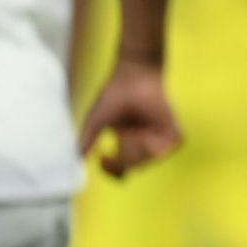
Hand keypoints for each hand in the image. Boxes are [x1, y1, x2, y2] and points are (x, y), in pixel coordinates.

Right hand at [78, 56, 182, 178]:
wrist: (131, 77)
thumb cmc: (113, 96)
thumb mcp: (95, 122)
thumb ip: (86, 142)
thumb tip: (76, 160)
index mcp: (126, 141)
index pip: (123, 166)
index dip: (114, 170)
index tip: (103, 162)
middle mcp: (143, 139)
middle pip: (135, 165)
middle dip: (122, 162)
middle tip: (110, 154)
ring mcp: (157, 133)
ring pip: (150, 159)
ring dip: (136, 154)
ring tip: (127, 139)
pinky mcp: (171, 126)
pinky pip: (168, 147)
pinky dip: (156, 147)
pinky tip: (144, 137)